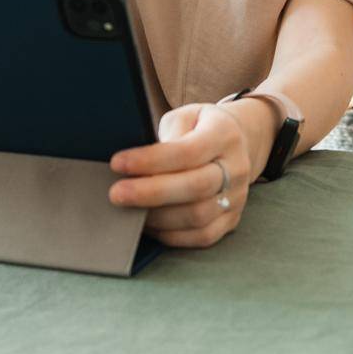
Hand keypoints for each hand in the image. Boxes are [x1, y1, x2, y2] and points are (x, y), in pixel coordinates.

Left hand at [108, 101, 272, 248]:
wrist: (237, 145)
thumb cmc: (199, 129)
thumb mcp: (185, 117)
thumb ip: (166, 134)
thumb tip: (136, 163)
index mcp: (224, 134)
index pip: (188, 151)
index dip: (151, 160)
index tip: (117, 163)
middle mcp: (236, 167)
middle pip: (195, 187)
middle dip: (150, 193)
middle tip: (116, 194)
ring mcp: (237, 197)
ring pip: (197, 216)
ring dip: (157, 217)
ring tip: (128, 211)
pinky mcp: (231, 221)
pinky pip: (201, 236)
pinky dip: (170, 234)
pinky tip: (148, 224)